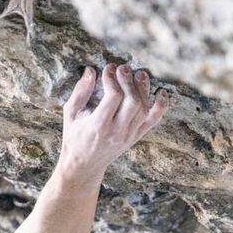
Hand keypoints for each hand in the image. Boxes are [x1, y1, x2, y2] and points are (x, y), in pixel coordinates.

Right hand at [58, 64, 168, 184]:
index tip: (108, 68)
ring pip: (144, 109)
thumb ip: (80, 92)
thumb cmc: (75, 136)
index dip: (112, 78)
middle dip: (129, 80)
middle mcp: (116, 132)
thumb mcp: (71, 114)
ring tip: (139, 74)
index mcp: (98, 125)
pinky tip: (161, 92)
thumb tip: (91, 70)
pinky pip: (153, 121)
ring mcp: (128, 135)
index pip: (113, 96)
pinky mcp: (136, 137)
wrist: (85, 165)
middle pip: (132, 101)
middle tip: (123, 68)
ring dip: (143, 89)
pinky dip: (161, 106)